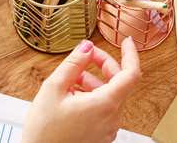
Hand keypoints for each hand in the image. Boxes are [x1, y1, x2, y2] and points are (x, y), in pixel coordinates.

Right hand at [22, 37, 141, 142]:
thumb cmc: (44, 132)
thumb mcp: (53, 89)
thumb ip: (73, 63)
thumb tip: (86, 47)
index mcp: (105, 105)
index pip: (132, 74)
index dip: (130, 54)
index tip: (126, 42)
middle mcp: (111, 119)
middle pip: (120, 83)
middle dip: (104, 64)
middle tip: (86, 55)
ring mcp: (108, 130)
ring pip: (111, 96)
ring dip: (95, 81)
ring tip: (71, 78)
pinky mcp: (101, 136)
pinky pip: (104, 110)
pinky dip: (92, 97)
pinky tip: (72, 95)